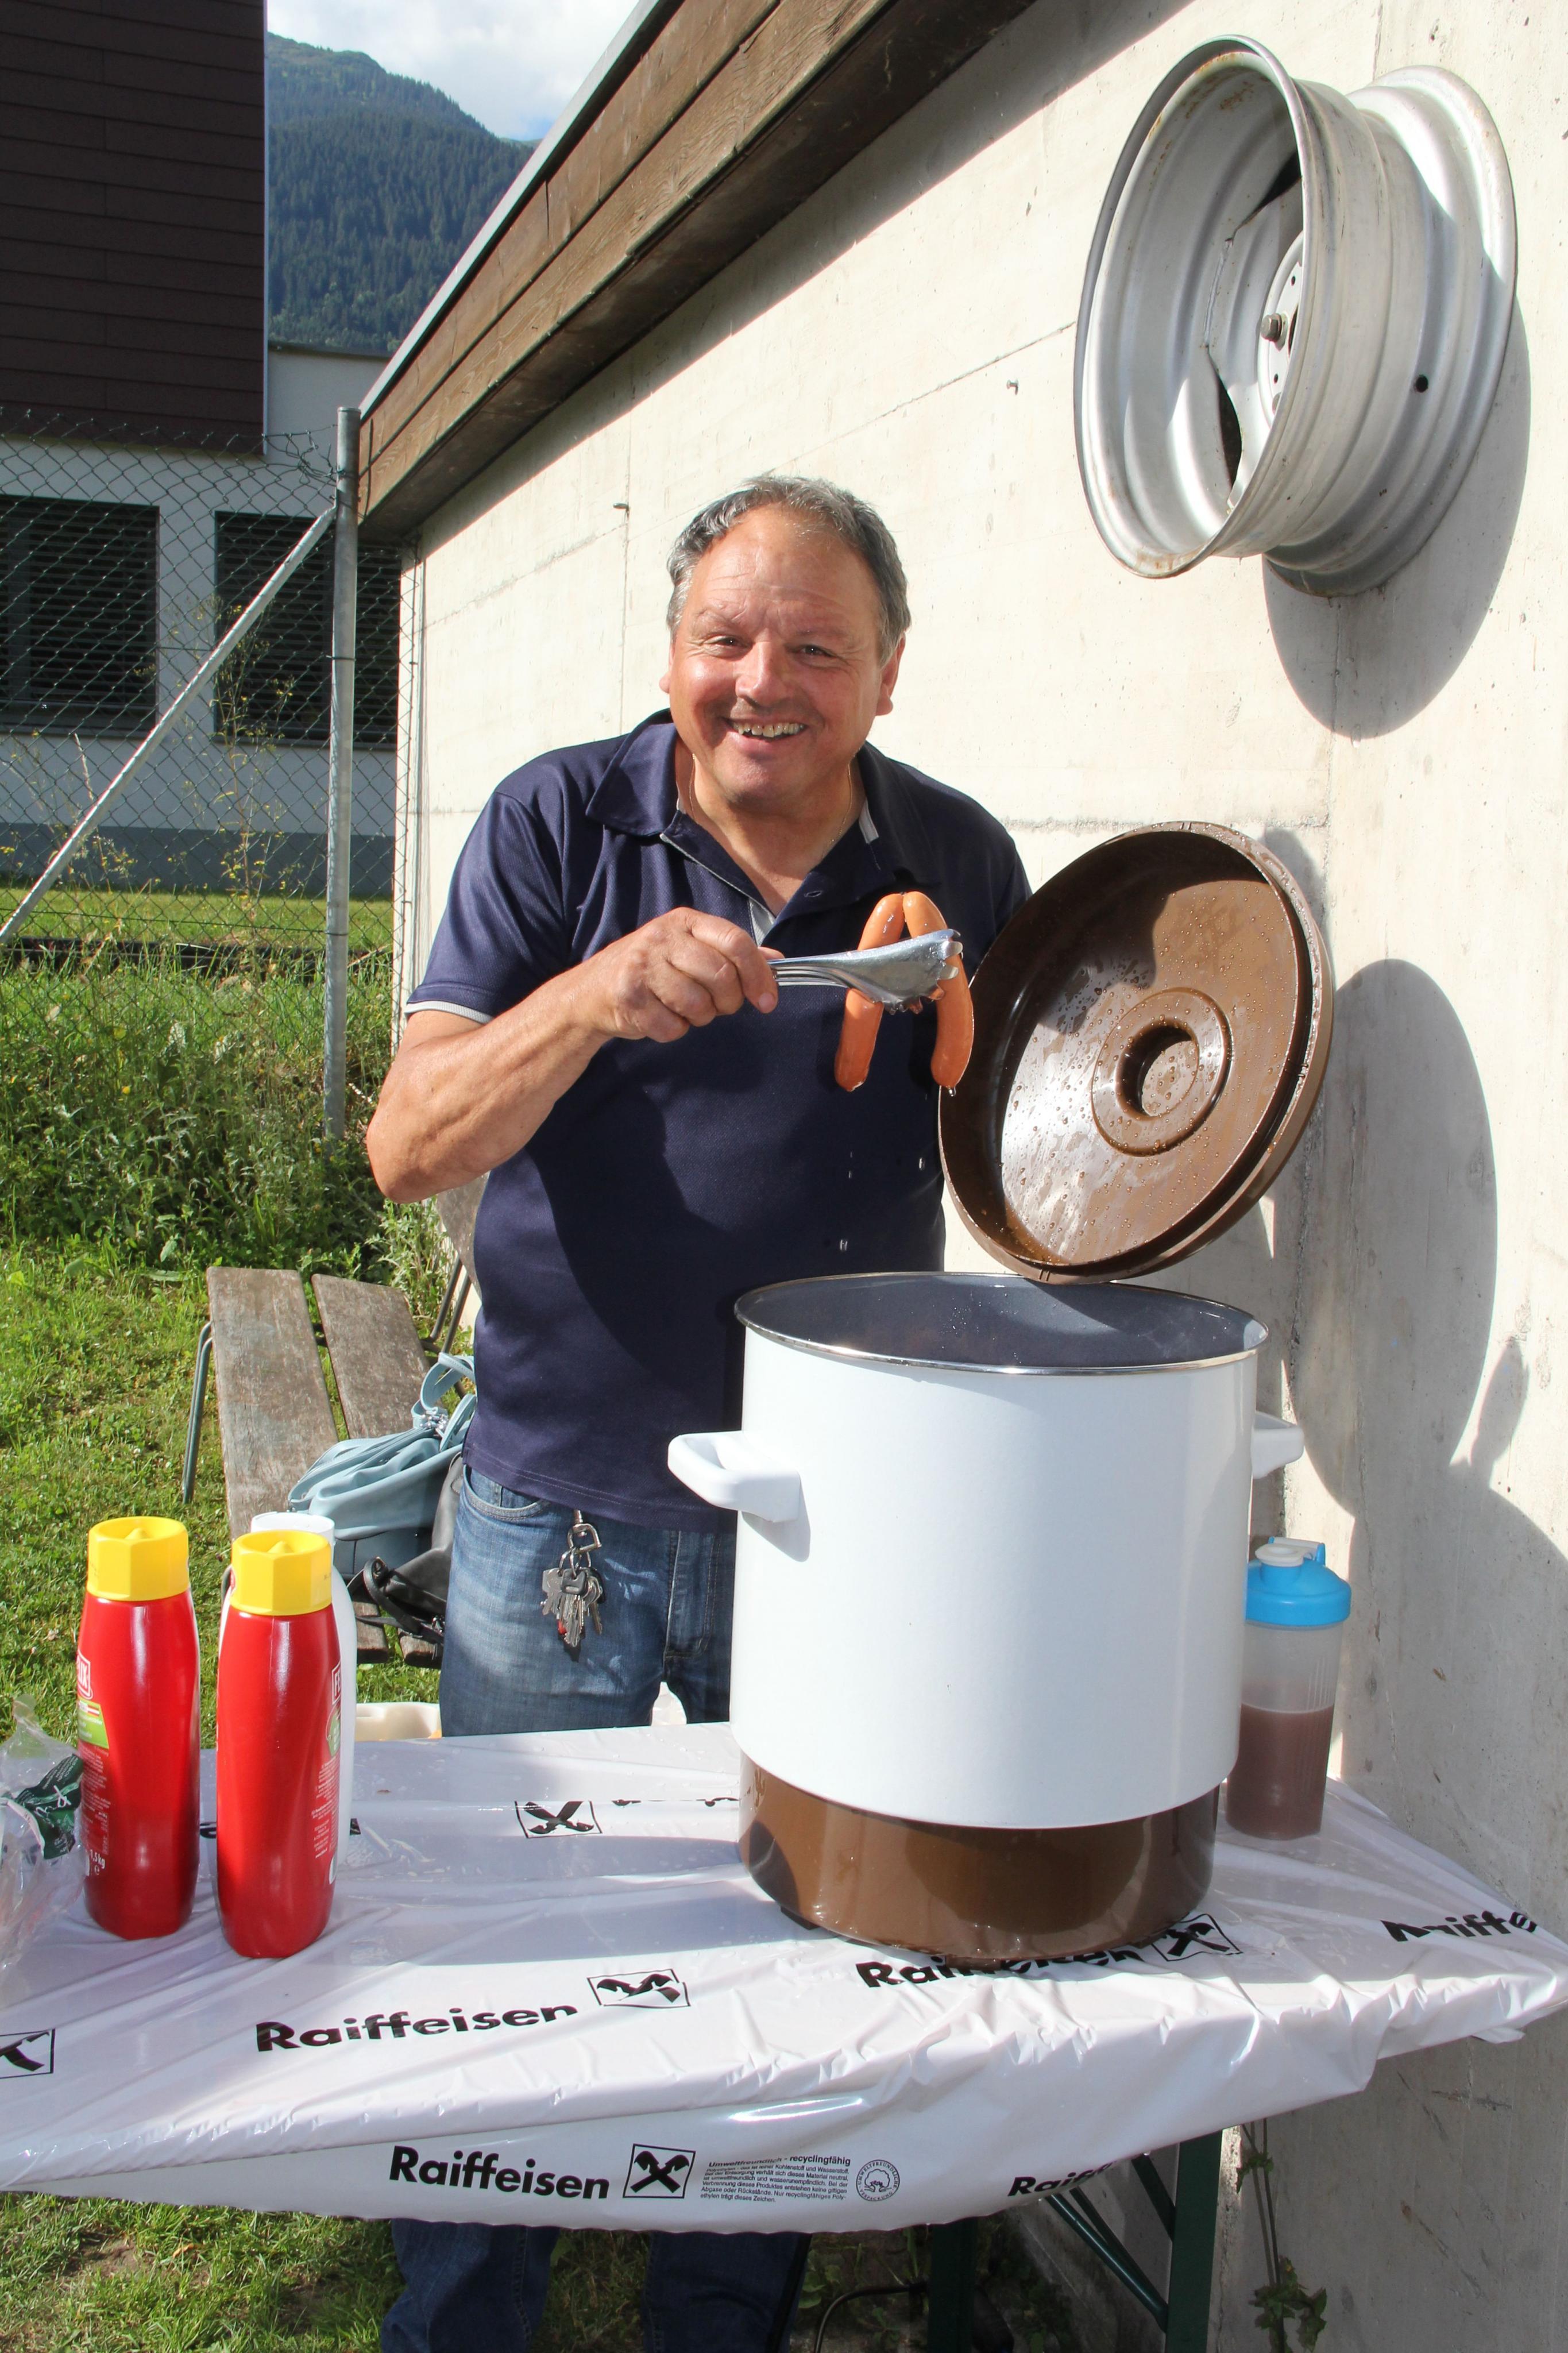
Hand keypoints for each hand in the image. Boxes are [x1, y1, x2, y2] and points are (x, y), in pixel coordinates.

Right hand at [576, 909, 779, 1043]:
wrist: (592, 991)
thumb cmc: (652, 970)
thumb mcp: (691, 950)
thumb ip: (733, 953)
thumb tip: (777, 960)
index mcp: (685, 921)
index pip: (735, 942)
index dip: (758, 974)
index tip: (767, 1000)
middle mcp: (662, 937)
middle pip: (721, 975)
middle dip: (729, 1001)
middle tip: (719, 1007)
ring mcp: (642, 966)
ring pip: (698, 1005)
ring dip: (699, 1017)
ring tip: (684, 1009)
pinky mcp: (628, 997)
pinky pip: (672, 1027)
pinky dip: (674, 1030)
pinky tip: (661, 1017)